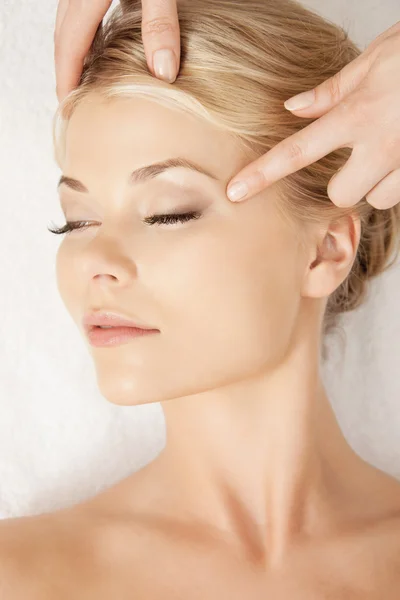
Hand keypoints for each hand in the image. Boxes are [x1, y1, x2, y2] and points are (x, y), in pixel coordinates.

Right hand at [54, 0, 179, 102]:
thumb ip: (160, 24)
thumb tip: (163, 74)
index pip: (69, 48)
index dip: (67, 81)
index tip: (69, 110)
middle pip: (63, 37)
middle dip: (66, 71)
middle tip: (74, 101)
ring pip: (70, 22)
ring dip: (76, 50)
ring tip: (87, 77)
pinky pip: (83, 9)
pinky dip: (88, 30)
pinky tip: (105, 40)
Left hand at [226, 21, 399, 209]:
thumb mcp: (374, 59)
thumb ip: (333, 90)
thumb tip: (295, 108)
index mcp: (357, 114)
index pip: (297, 152)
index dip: (263, 174)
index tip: (236, 192)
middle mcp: (381, 144)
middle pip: (341, 195)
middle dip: (343, 183)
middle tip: (354, 158)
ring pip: (376, 198)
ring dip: (375, 182)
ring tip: (388, 150)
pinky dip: (398, 180)